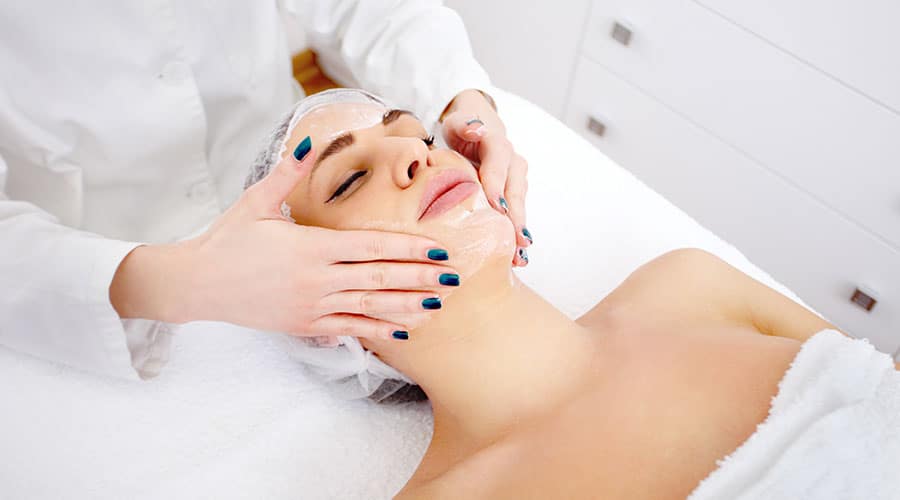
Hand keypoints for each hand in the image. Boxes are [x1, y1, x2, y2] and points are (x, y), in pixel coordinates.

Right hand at [111, 141, 457, 341]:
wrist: (196, 285)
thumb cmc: (227, 239)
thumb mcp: (255, 201)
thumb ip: (287, 173)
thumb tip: (308, 141)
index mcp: (310, 246)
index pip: (372, 247)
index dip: (409, 249)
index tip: (439, 249)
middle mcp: (316, 279)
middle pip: (380, 279)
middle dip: (421, 278)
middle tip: (455, 277)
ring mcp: (311, 306)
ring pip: (370, 308)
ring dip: (408, 307)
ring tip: (438, 305)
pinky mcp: (304, 325)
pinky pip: (348, 329)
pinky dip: (377, 330)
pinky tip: (402, 332)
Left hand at [441, 89, 530, 265]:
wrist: (476, 132)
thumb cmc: (461, 130)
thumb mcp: (457, 124)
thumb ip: (464, 125)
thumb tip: (476, 128)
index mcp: (497, 145)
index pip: (498, 165)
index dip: (497, 186)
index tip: (497, 207)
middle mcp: (513, 163)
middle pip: (515, 191)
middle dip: (516, 217)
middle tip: (516, 241)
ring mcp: (517, 180)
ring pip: (519, 207)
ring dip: (519, 232)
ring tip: (519, 258)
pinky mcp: (514, 195)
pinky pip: (516, 215)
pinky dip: (516, 236)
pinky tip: (517, 258)